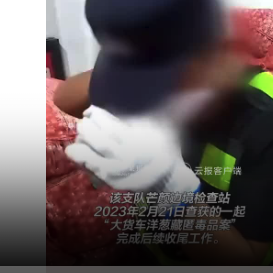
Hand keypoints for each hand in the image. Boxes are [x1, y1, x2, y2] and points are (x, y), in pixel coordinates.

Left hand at [65, 106, 199, 192]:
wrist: (168, 181)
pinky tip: (75, 152)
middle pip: (98, 138)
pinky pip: (91, 169)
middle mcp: (127, 154)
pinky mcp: (111, 181)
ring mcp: (117, 169)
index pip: (110, 123)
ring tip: (80, 137)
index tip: (93, 112)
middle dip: (88, 128)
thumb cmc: (165, 150)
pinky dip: (81, 160)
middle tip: (86, 123)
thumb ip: (177, 107)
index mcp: (138, 137)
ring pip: (92, 154)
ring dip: (82, 144)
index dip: (98, 116)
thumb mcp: (170, 127)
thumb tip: (197, 91)